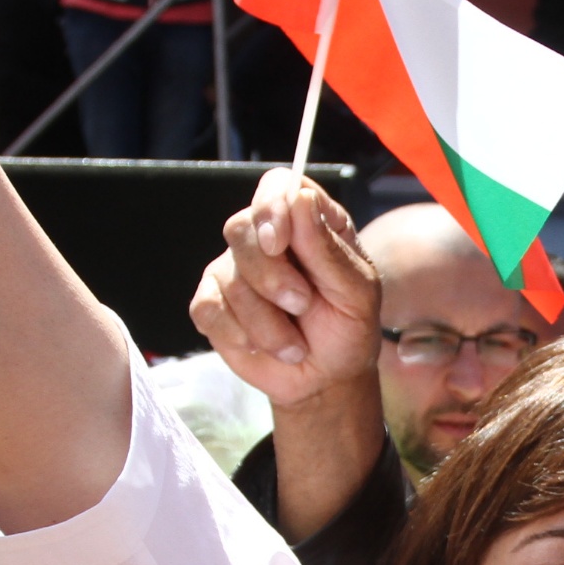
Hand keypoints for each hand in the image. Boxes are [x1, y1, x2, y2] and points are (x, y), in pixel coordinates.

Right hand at [192, 168, 381, 407]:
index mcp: (307, 221)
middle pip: (240, 228)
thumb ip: (327, 248)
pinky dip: (239, 334)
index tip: (280, 243)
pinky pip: (208, 308)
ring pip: (228, 277)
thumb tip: (299, 199)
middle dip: (270, 276)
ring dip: (266, 321)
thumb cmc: (348, 330)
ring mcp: (235, 269)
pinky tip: (262, 346)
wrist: (327, 378)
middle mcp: (266, 238)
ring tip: (294, 343)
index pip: (276, 186)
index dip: (271, 208)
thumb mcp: (356, 293)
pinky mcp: (213, 303)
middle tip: (302, 305)